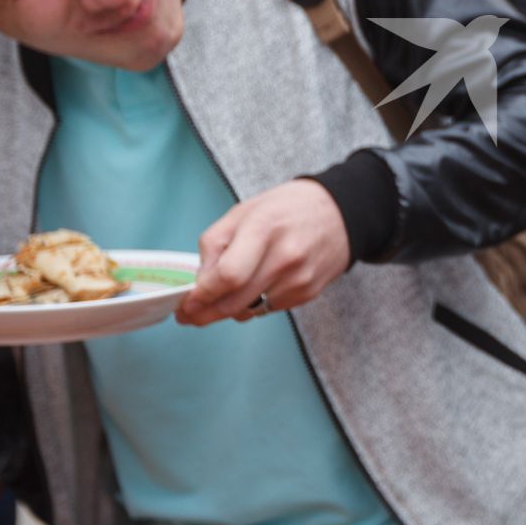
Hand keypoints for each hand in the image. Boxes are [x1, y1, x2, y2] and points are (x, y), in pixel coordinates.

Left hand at [176, 180, 350, 325]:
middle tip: (189, 315)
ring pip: (250, 311)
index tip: (185, 304)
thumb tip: (199, 282)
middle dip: (205, 313)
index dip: (201, 296)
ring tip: (226, 294)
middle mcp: (285, 256)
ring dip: (231, 309)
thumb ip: (215, 244)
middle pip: (235, 302)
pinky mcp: (309, 292)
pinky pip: (269, 309)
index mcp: (264, 228)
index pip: (227, 276)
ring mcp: (300, 278)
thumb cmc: (287, 209)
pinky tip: (260, 284)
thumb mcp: (244, 211)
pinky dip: (256, 303)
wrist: (340, 213)